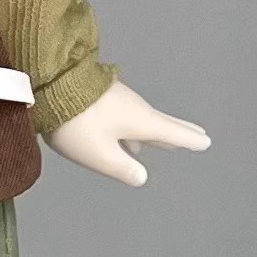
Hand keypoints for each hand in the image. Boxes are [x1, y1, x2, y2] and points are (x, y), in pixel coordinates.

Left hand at [45, 78, 210, 186]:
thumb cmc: (78, 122)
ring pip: (142, 118)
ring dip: (154, 130)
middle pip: (161, 123)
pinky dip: (133, 126)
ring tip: (162, 142)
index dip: (189, 139)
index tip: (206, 141)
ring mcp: (117, 98)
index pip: (172, 133)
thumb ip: (123, 169)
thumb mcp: (101, 154)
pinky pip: (126, 115)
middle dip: (178, 131)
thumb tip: (141, 177)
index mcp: (140, 121)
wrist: (50, 80)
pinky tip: (124, 136)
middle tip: (197, 134)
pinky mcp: (100, 95)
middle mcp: (134, 108)